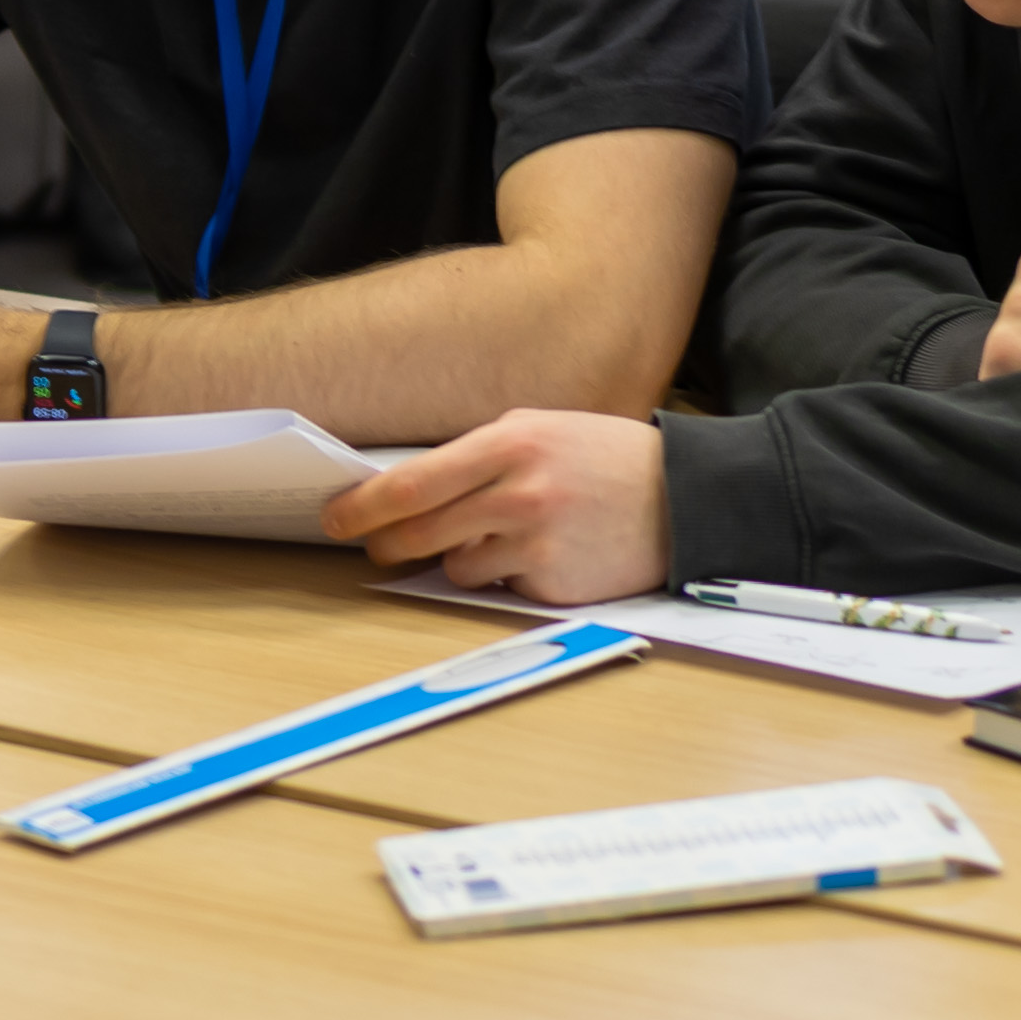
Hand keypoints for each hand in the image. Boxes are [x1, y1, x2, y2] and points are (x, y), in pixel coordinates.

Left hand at [324, 412, 667, 602]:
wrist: (685, 498)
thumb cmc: (604, 459)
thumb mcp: (542, 430)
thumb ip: (477, 457)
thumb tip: (408, 493)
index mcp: (510, 442)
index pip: (412, 483)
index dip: (363, 506)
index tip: (335, 517)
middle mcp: (519, 492)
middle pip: (418, 532)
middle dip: (386, 544)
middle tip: (377, 546)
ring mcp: (536, 542)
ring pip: (455, 568)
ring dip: (460, 560)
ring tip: (502, 536)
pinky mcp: (553, 584)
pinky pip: (499, 589)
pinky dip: (506, 576)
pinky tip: (544, 553)